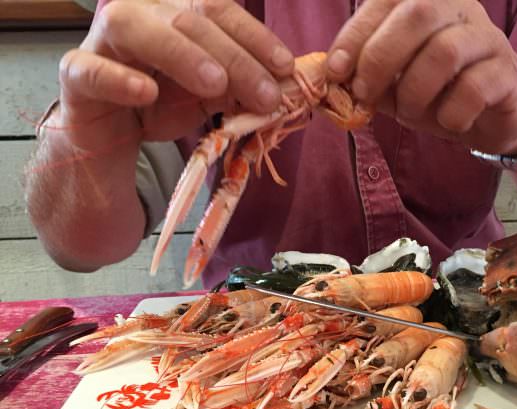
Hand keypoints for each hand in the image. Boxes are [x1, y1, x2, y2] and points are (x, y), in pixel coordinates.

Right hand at [56, 0, 293, 150]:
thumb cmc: (166, 102)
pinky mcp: (77, 75)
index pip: (217, 9)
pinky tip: (148, 92)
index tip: (285, 67)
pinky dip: (119, 79)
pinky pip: (90, 69)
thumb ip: (240, 85)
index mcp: (175, 10)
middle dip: (233, 57)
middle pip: (187, 18)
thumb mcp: (212, 95)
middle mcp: (139, 13)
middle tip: (266, 94)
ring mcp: (102, 40)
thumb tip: (280, 85)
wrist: (115, 135)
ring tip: (216, 85)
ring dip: (180, 54)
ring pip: (133, 27)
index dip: (254, 36)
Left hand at [326, 0, 516, 154]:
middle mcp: (460, 9)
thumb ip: (367, 76)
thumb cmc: (437, 93)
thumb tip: (334, 81)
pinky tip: (448, 122)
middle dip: (380, 59)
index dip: (355, 35)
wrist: (489, 118)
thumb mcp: (395, 83)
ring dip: (415, 92)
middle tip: (365, 95)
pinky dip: (450, 114)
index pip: (387, 1)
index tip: (335, 71)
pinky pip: (473, 89)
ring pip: (445, 51)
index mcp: (427, 1)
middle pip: (417, 14)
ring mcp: (488, 38)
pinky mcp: (507, 73)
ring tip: (409, 113)